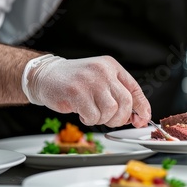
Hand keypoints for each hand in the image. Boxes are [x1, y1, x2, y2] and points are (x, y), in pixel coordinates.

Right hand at [22, 55, 150, 127]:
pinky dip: (89, 120)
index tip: (142, 119)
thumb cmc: (73, 81)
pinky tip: (81, 112)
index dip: (142, 107)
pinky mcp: (77, 93)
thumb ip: (116, 94)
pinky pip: (93, 116)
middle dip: (121, 118)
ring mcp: (90, 81)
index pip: (134, 88)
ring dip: (102, 119)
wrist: (44, 76)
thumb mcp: (99, 80)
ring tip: (92, 113)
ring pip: (111, 111)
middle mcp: (103, 71)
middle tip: (110, 121)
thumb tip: (135, 116)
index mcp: (111, 66)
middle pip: (125, 102)